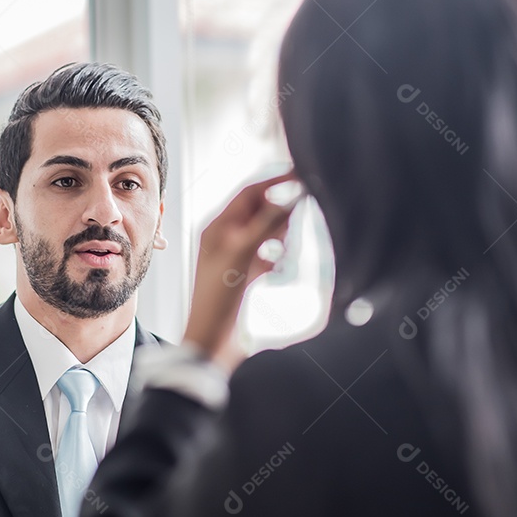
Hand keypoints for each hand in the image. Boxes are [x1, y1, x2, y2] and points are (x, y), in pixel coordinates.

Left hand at [183, 172, 299, 370]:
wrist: (212, 342)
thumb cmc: (218, 298)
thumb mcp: (243, 255)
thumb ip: (267, 223)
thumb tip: (290, 194)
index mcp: (217, 226)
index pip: (251, 192)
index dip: (276, 181)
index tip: (303, 174)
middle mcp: (227, 237)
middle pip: (262, 210)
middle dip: (281, 214)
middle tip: (296, 220)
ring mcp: (239, 255)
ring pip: (269, 232)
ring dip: (281, 238)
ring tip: (280, 254)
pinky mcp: (249, 274)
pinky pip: (271, 254)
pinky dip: (279, 257)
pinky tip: (278, 269)